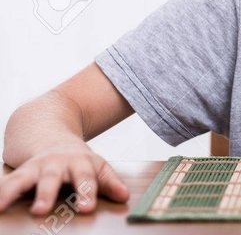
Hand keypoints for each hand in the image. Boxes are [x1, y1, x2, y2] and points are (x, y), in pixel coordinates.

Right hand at [0, 142, 128, 214]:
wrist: (52, 133)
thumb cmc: (78, 159)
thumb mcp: (97, 166)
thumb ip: (109, 182)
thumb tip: (124, 196)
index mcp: (80, 163)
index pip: (86, 179)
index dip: (87, 193)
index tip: (86, 209)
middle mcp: (56, 164)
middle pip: (51, 178)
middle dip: (46, 194)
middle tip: (41, 211)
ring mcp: (35, 167)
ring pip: (23, 178)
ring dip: (12, 192)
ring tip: (1, 206)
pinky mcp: (18, 172)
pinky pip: (6, 182)